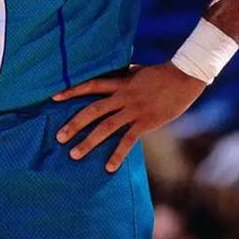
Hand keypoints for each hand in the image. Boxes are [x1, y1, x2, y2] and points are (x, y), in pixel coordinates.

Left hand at [52, 61, 206, 171]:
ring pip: (106, 127)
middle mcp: (123, 97)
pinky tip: (108, 168)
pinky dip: (117, 154)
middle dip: (74, 124)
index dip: (72, 91)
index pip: (90, 85)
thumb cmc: (161, 73)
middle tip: (58, 136)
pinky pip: (128, 141)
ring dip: (88, 142)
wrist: (184, 77)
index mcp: (120, 83)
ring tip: (74, 154)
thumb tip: (113, 73)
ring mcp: (134, 110)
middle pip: (93, 110)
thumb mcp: (138, 71)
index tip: (54, 97)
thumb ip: (123, 75)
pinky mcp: (146, 122)